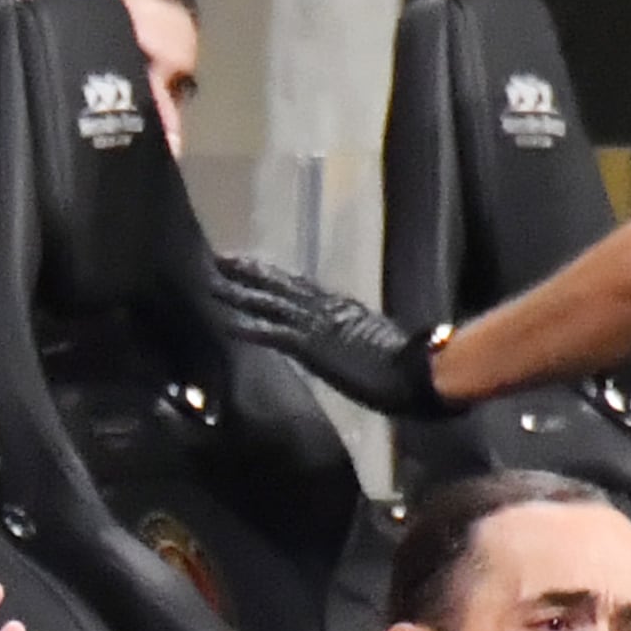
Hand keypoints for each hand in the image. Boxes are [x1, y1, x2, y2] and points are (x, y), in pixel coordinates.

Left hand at [209, 254, 460, 416]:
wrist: (419, 372)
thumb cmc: (406, 367)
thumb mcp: (376, 345)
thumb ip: (357, 339)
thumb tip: (348, 344)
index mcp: (343, 309)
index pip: (301, 287)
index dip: (274, 276)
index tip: (250, 265)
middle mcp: (328, 309)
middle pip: (282, 285)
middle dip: (249, 272)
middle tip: (219, 258)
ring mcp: (320, 325)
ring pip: (271, 303)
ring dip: (239, 293)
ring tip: (212, 281)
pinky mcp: (314, 346)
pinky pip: (275, 333)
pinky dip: (249, 326)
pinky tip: (225, 321)